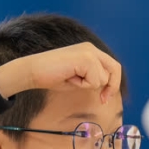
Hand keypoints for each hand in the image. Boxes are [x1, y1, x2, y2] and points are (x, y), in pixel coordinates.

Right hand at [0, 42, 121, 103]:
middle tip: (102, 99)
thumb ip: (92, 77)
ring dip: (88, 85)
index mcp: (90, 50)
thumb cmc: (52, 76)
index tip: (105, 98)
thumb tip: (107, 88)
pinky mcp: (86, 59)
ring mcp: (89, 52)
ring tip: (71, 79)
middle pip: (114, 69)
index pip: (112, 66)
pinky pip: (94, 81)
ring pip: (103, 78)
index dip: (113, 83)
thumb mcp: (77, 76)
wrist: (34, 71)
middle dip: (111, 86)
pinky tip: (69, 78)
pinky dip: (82, 85)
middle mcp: (91, 48)